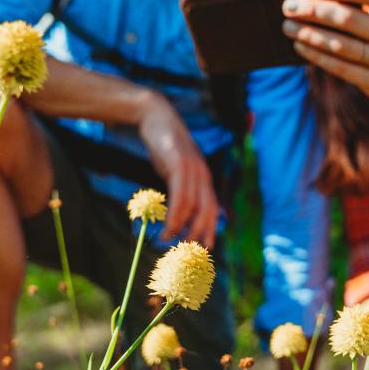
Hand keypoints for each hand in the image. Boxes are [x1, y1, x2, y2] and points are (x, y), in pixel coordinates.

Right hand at [136, 94, 218, 246]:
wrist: (156, 117)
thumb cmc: (164, 147)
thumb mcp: (174, 170)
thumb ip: (180, 188)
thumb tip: (177, 210)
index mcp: (203, 178)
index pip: (212, 208)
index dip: (210, 229)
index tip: (205, 249)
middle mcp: (202, 174)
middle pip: (207, 210)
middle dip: (199, 233)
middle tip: (187, 252)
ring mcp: (192, 169)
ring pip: (193, 206)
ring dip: (182, 228)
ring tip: (168, 241)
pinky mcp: (179, 164)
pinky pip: (180, 195)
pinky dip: (175, 214)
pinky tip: (168, 226)